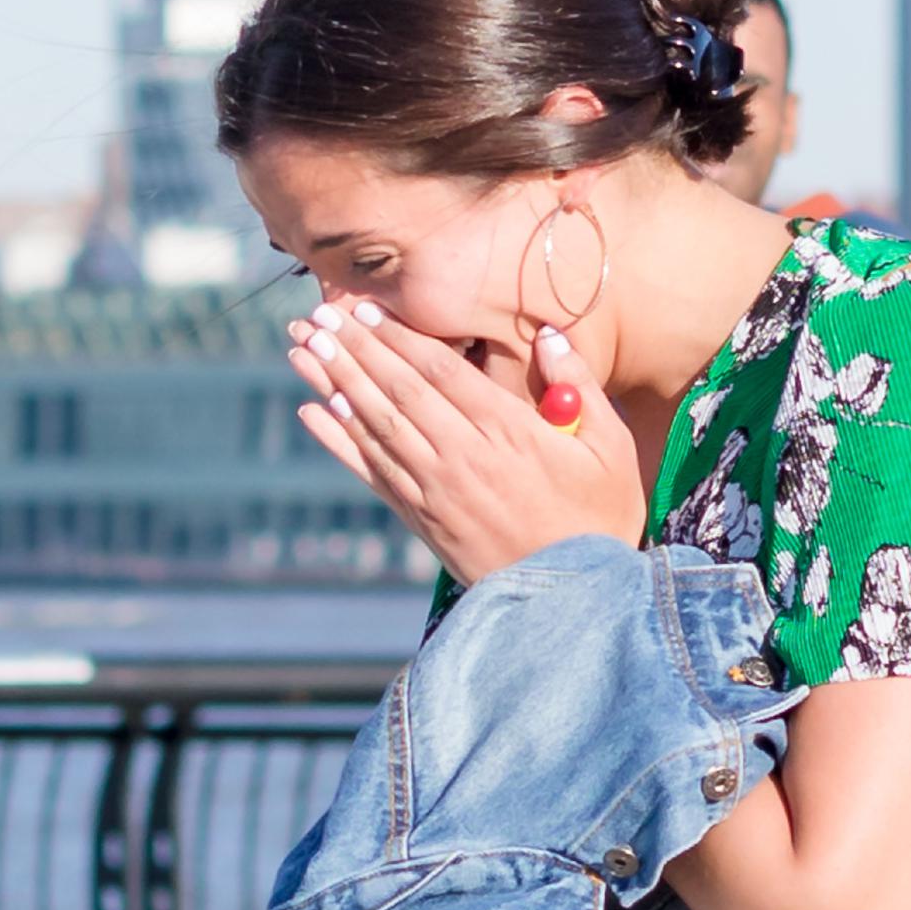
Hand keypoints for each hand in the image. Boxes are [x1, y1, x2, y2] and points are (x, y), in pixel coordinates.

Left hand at [285, 305, 645, 582]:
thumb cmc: (599, 518)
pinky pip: (369, 471)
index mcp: (507, 431)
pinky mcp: (419, 518)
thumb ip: (579, 387)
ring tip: (301, 349)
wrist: (570, 599)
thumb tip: (549, 334)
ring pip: (374, 425)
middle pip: (396, 390)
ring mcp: (434, 489)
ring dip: (333, 383)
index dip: (398, 338)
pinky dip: (337, 441)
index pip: (440, 371)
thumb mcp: (610, 448)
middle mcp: (461, 456)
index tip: (366, 310)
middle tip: (315, 317)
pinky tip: (311, 412)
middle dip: (352, 349)